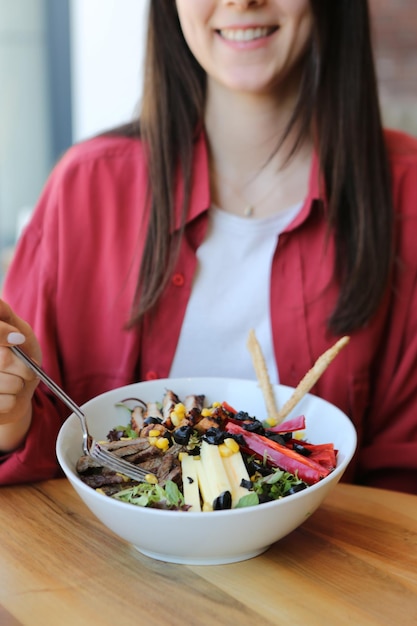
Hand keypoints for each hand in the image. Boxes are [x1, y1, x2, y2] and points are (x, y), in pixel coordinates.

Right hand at [0, 299, 41, 451]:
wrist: (17, 392)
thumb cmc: (19, 357)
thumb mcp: (17, 329)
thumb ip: (6, 316)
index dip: (3, 334)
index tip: (18, 339)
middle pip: (3, 359)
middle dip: (23, 365)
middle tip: (24, 366)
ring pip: (10, 383)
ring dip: (20, 384)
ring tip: (14, 382)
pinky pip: (8, 402)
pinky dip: (15, 401)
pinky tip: (6, 397)